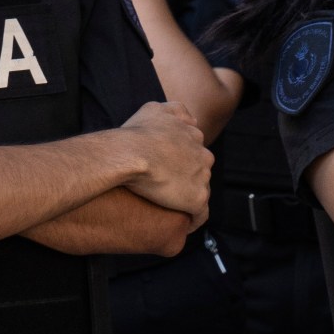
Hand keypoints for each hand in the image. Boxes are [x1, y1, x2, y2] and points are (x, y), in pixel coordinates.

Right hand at [117, 101, 211, 223]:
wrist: (130, 154)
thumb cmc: (136, 134)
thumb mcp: (154, 108)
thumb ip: (173, 110)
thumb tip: (185, 116)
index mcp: (193, 135)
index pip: (193, 149)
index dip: (179, 159)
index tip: (167, 166)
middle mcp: (203, 154)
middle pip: (199, 169)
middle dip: (187, 177)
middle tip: (165, 187)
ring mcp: (202, 177)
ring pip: (199, 190)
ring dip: (187, 197)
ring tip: (170, 207)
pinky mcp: (197, 199)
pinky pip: (199, 214)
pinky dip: (192, 220)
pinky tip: (183, 225)